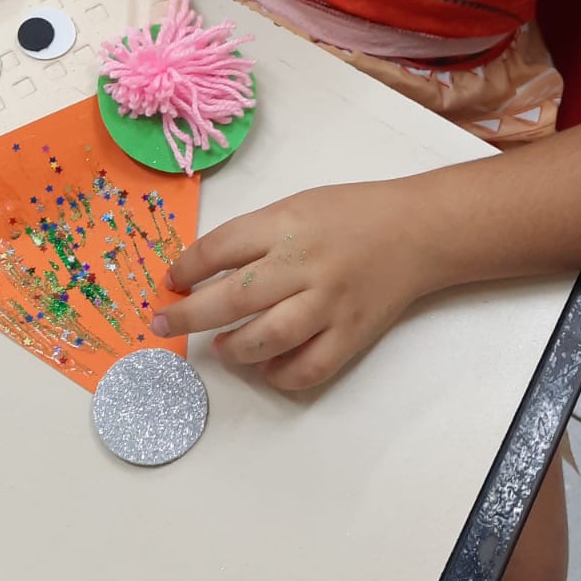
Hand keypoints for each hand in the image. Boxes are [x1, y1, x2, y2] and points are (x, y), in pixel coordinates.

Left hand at [153, 182, 431, 391]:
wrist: (417, 231)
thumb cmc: (351, 213)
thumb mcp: (297, 206)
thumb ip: (255, 237)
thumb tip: (203, 272)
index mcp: (287, 224)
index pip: (220, 248)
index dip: (186, 269)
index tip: (171, 283)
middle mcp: (304, 265)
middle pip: (232, 299)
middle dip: (188, 317)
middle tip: (164, 325)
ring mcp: (329, 304)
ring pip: (267, 339)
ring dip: (233, 349)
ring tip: (221, 347)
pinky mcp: (352, 334)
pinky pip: (308, 368)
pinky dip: (279, 375)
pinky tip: (265, 367)